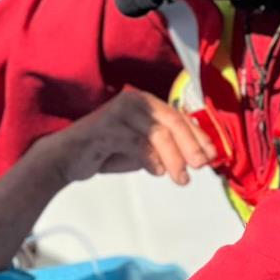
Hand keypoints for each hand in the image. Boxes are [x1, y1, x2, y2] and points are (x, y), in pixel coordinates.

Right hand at [43, 89, 217, 185]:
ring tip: (182, 178)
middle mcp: (135, 101)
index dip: (198, 136)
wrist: (67, 158)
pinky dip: (151, 159)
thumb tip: (198, 157)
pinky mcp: (106, 126)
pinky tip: (158, 172)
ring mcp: (120, 111)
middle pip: (173, 122)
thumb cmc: (107, 150)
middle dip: (191, 146)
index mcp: (146, 103)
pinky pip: (137, 143)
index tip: (212, 156)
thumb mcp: (144, 149)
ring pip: (158, 133)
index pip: (180, 117)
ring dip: (174, 158)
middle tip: (201, 166)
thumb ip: (167, 148)